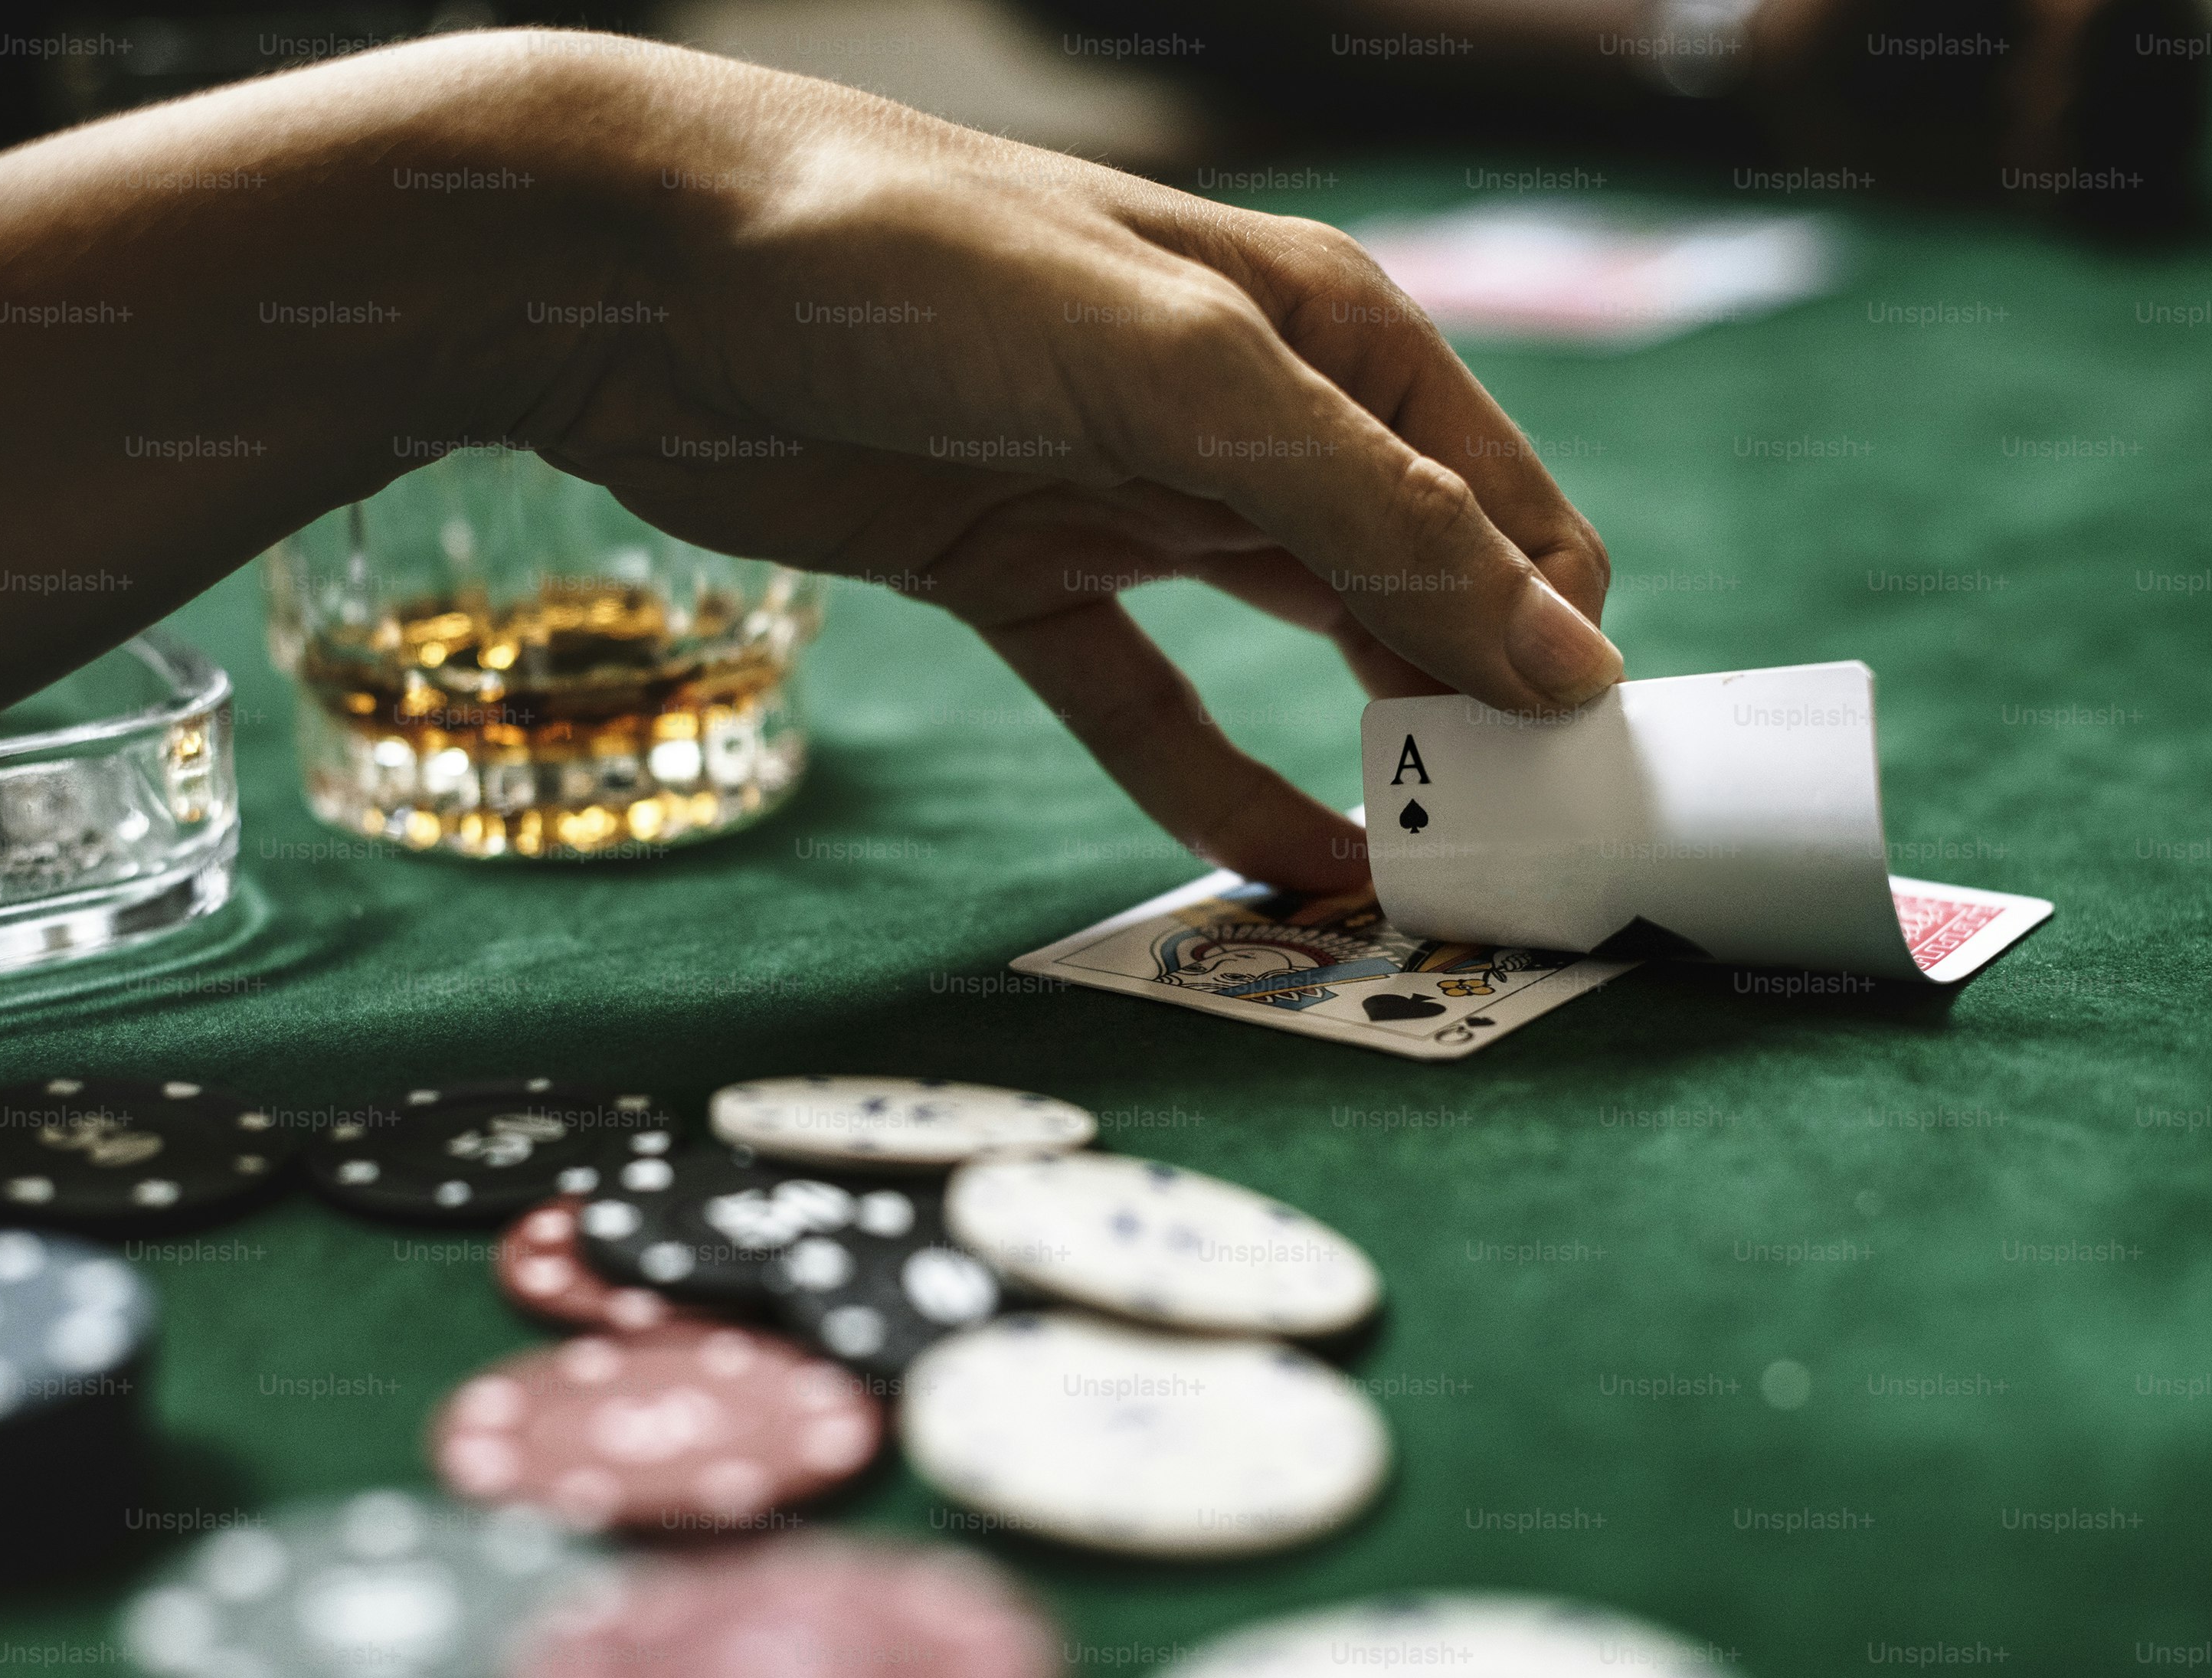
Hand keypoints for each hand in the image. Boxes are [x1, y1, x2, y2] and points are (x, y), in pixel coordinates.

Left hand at [506, 41, 1618, 890]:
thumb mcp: (1177, 372)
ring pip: (1290, 639)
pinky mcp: (1016, 567)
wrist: (645, 274)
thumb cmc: (920, 266)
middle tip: (1502, 855)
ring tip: (1426, 878)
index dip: (1546, 637)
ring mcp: (1125, 492)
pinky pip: (1144, 699)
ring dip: (1360, 748)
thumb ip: (1370, 511)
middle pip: (1407, 577)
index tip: (1566, 783)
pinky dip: (1214, 782)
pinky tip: (1289, 867)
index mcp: (1317, 326)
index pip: (1495, 502)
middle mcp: (1240, 407)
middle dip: (1465, 703)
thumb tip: (1559, 652)